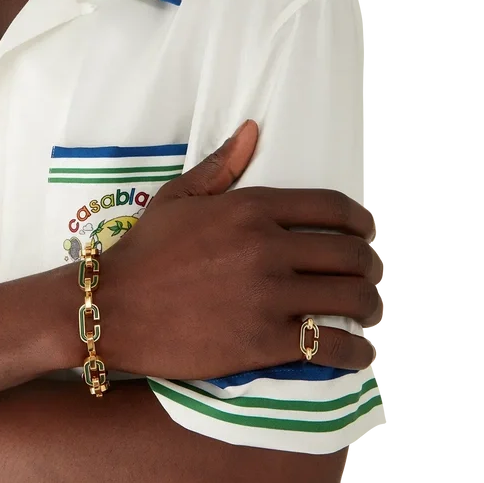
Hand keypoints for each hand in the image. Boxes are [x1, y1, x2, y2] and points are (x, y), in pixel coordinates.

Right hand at [101, 120, 382, 380]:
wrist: (113, 305)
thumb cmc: (145, 250)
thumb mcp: (178, 197)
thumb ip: (220, 165)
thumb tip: (251, 130)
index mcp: (251, 208)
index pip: (331, 207)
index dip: (360, 220)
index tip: (365, 232)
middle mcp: (267, 247)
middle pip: (350, 254)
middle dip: (370, 266)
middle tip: (368, 276)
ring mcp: (268, 296)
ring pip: (350, 298)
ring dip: (369, 306)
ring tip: (366, 311)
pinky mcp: (263, 342)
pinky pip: (329, 346)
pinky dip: (353, 352)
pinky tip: (355, 352)